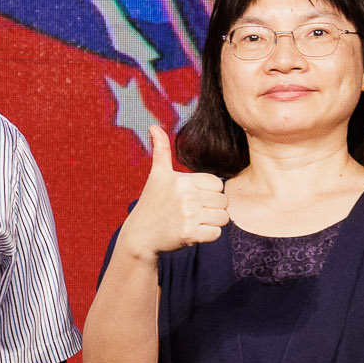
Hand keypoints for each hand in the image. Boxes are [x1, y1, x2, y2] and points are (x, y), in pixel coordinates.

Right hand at [118, 137, 228, 259]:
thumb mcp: (157, 175)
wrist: (140, 235)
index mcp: (183, 180)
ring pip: (223, 217)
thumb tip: (153, 126)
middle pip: (223, 201)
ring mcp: (188, 216)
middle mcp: (187, 196)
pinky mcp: (190, 234)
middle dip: (213, 208)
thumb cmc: (152, 203)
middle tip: (195, 213)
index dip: (209, 193)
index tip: (194, 199)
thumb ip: (161, 150)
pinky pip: (216, 233)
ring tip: (195, 222)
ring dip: (213, 222)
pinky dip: (208, 235)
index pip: (217, 184)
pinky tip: (194, 233)